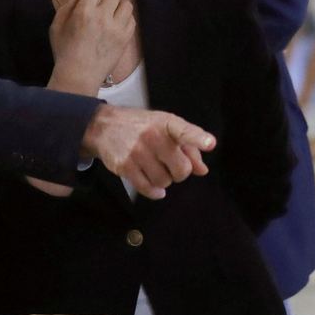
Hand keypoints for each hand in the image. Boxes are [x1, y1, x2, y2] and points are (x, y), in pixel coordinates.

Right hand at [49, 0, 134, 91]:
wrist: (79, 75)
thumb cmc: (64, 50)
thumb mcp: (57, 26)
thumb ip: (68, 6)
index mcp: (84, 12)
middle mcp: (103, 16)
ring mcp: (117, 28)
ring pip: (126, 4)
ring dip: (119, 3)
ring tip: (112, 9)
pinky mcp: (126, 39)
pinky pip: (131, 20)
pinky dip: (125, 17)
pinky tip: (117, 21)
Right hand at [81, 105, 214, 200]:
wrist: (104, 127)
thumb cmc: (142, 127)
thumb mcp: (166, 128)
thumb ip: (189, 148)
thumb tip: (203, 170)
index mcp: (166, 123)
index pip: (185, 131)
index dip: (199, 139)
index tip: (210, 144)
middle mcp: (152, 136)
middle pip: (181, 169)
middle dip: (180, 172)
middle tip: (172, 166)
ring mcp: (137, 151)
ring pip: (165, 181)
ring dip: (165, 180)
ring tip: (157, 169)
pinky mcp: (124, 166)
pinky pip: (147, 188)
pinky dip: (154, 191)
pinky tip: (154, 186)